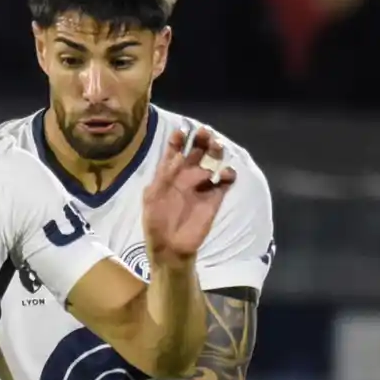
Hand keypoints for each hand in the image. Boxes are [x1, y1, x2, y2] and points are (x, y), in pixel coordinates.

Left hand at [142, 126, 235, 264]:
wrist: (169, 247)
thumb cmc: (155, 223)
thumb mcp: (152, 198)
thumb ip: (162, 176)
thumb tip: (175, 156)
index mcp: (169, 175)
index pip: (175, 151)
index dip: (179, 140)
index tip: (182, 131)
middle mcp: (187, 177)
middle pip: (198, 152)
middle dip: (201, 140)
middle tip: (205, 133)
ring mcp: (202, 186)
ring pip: (213, 162)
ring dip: (216, 151)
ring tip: (216, 146)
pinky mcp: (215, 198)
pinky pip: (226, 182)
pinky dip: (228, 174)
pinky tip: (223, 174)